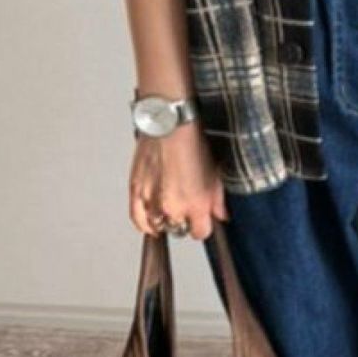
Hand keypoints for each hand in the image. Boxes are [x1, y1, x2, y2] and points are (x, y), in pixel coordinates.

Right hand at [129, 122, 228, 240]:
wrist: (170, 123)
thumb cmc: (193, 142)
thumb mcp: (215, 172)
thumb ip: (218, 200)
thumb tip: (221, 216)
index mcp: (196, 203)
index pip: (200, 232)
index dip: (202, 226)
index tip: (202, 220)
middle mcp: (173, 206)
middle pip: (179, 229)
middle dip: (184, 220)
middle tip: (186, 206)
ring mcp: (152, 200)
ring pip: (158, 225)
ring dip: (165, 220)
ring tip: (170, 209)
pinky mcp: (135, 191)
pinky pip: (137, 220)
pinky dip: (145, 224)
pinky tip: (151, 224)